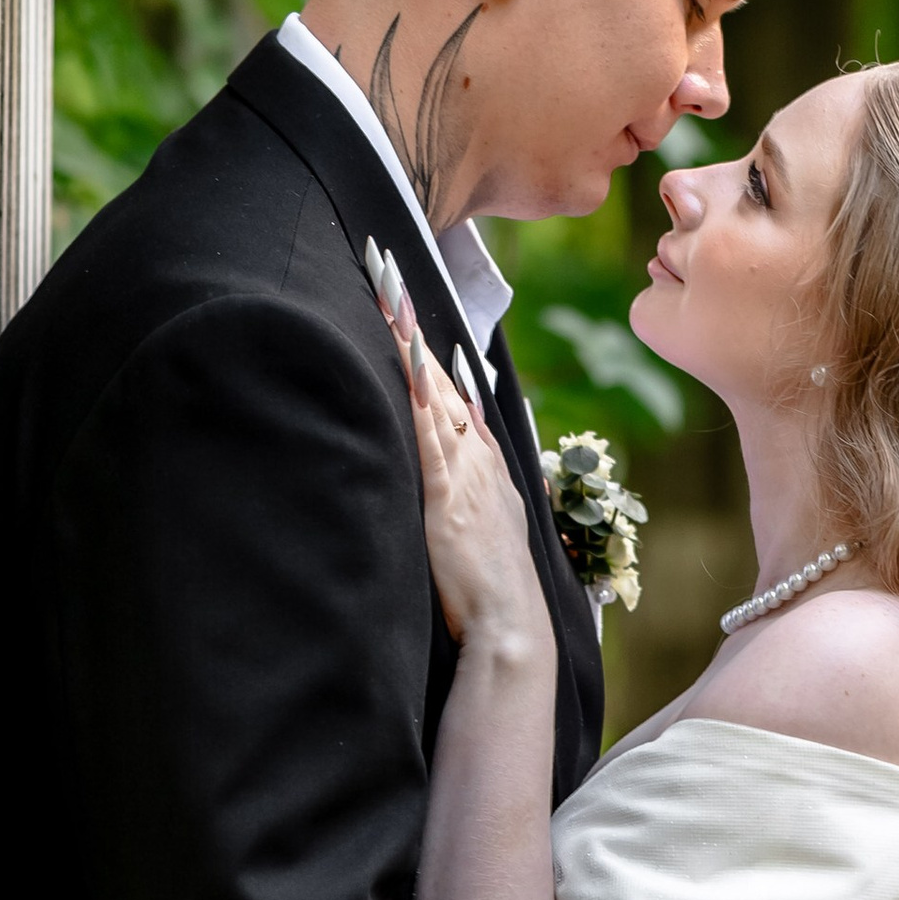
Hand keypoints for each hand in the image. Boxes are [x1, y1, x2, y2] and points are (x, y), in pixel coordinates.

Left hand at [380, 277, 551, 660]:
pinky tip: (401, 364)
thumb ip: (462, 497)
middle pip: (440, 376)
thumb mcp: (480, 532)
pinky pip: (428, 435)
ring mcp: (465, 473)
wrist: (512, 631)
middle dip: (412, 323)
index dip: (428, 346)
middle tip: (385, 268)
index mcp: (487, 466)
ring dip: (408, 341)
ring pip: (432, 392)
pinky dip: (416, 395)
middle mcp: (478, 458)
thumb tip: (444, 477)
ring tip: (385, 292)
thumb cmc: (494, 592)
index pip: (454, 391)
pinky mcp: (447, 497)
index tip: (406, 303)